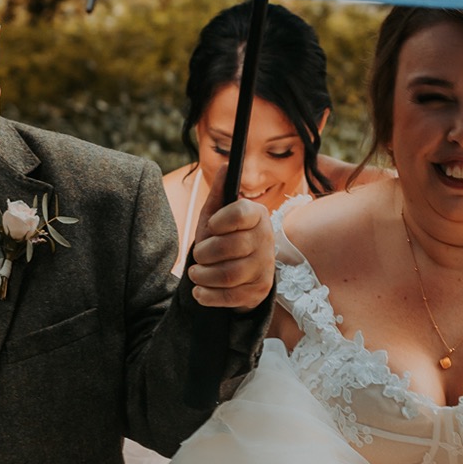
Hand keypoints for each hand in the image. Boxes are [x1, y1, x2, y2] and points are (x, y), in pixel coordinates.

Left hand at [187, 193, 274, 310]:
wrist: (239, 277)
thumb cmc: (224, 241)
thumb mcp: (217, 217)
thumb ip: (219, 194)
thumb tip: (226, 166)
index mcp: (257, 216)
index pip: (241, 213)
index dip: (220, 220)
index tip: (210, 227)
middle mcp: (266, 241)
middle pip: (231, 246)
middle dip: (205, 253)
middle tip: (198, 255)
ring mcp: (265, 269)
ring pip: (229, 274)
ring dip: (204, 276)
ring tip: (196, 273)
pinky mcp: (258, 292)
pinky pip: (230, 297)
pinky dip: (208, 296)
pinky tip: (199, 291)